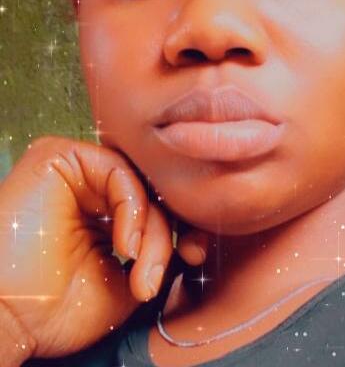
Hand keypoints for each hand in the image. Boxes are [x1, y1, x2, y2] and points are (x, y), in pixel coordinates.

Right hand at [0, 136, 208, 358]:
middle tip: (157, 276)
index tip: (195, 255)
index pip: (155, 206)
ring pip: (139, 184)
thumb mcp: (124, 286)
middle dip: (168, 234)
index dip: (181, 228)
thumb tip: (191, 240)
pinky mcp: (59, 157)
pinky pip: (118, 170)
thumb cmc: (55, 309)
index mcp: (101, 215)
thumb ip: (157, 257)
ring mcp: (76, 170)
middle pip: (151, 194)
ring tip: (139, 270)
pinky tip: (125, 246)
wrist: (4, 319)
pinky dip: (132, 208)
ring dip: (150, 230)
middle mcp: (90, 188)